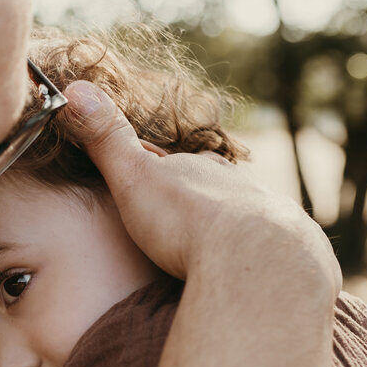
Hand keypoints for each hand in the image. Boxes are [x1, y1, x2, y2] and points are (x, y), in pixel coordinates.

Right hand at [63, 81, 340, 296]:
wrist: (254, 260)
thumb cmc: (187, 220)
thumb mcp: (134, 177)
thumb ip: (107, 140)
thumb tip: (73, 87)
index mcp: (204, 170)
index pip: (179, 166)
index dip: (163, 174)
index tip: (152, 182)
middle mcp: (242, 189)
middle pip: (218, 193)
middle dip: (203, 205)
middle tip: (185, 225)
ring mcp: (272, 223)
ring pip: (249, 224)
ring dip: (235, 237)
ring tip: (219, 257)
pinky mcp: (293, 259)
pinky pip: (274, 260)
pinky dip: (259, 267)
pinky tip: (252, 280)